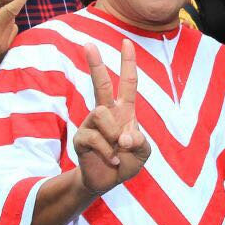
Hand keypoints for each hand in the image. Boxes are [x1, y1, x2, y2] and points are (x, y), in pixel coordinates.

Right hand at [73, 40, 150, 194]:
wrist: (106, 182)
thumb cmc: (126, 162)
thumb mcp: (143, 153)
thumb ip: (141, 143)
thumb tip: (124, 138)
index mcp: (124, 111)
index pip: (128, 83)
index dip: (128, 63)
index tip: (126, 42)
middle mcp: (106, 113)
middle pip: (100, 83)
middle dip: (95, 64)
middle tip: (88, 43)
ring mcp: (91, 124)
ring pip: (101, 113)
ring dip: (114, 134)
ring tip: (118, 150)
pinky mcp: (81, 138)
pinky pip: (95, 137)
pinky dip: (108, 152)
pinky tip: (112, 161)